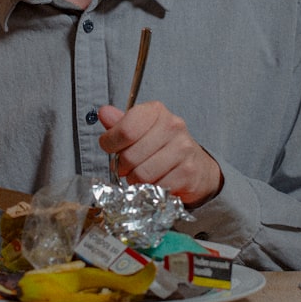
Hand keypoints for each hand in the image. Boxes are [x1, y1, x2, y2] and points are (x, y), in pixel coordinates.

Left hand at [98, 101, 222, 206]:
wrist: (197, 166)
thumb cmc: (163, 147)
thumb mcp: (140, 130)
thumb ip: (120, 124)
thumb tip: (104, 113)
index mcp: (156, 111)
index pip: (125, 130)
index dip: (110, 143)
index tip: (109, 148)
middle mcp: (173, 126)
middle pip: (131, 155)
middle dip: (122, 166)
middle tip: (126, 167)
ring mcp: (183, 149)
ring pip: (142, 174)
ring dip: (135, 180)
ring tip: (139, 175)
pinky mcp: (188, 171)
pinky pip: (156, 187)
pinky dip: (150, 190)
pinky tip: (155, 182)